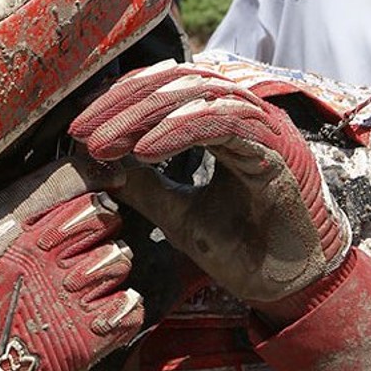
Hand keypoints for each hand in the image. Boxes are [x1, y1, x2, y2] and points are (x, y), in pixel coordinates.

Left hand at [70, 63, 350, 310]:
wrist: (289, 288)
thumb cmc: (242, 250)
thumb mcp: (177, 213)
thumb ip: (143, 184)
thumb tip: (99, 159)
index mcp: (224, 123)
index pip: (168, 89)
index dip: (121, 101)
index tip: (81, 129)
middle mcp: (246, 116)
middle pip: (177, 82)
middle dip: (123, 104)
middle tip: (82, 132)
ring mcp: (264, 129)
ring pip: (198, 94)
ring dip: (143, 116)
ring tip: (104, 144)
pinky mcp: (276, 151)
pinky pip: (222, 122)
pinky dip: (179, 130)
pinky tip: (144, 152)